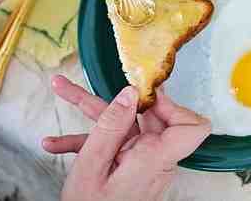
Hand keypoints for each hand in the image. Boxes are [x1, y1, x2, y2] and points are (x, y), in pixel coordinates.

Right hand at [42, 76, 210, 200]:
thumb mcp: (92, 166)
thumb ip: (111, 126)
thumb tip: (131, 92)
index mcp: (155, 158)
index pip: (192, 126)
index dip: (174, 105)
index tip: (143, 94)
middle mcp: (155, 158)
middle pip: (145, 116)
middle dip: (111, 99)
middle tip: (84, 83)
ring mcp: (142, 163)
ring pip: (123, 126)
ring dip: (92, 113)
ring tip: (63, 92)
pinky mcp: (130, 167)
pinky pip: (114, 145)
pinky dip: (88, 141)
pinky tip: (57, 143)